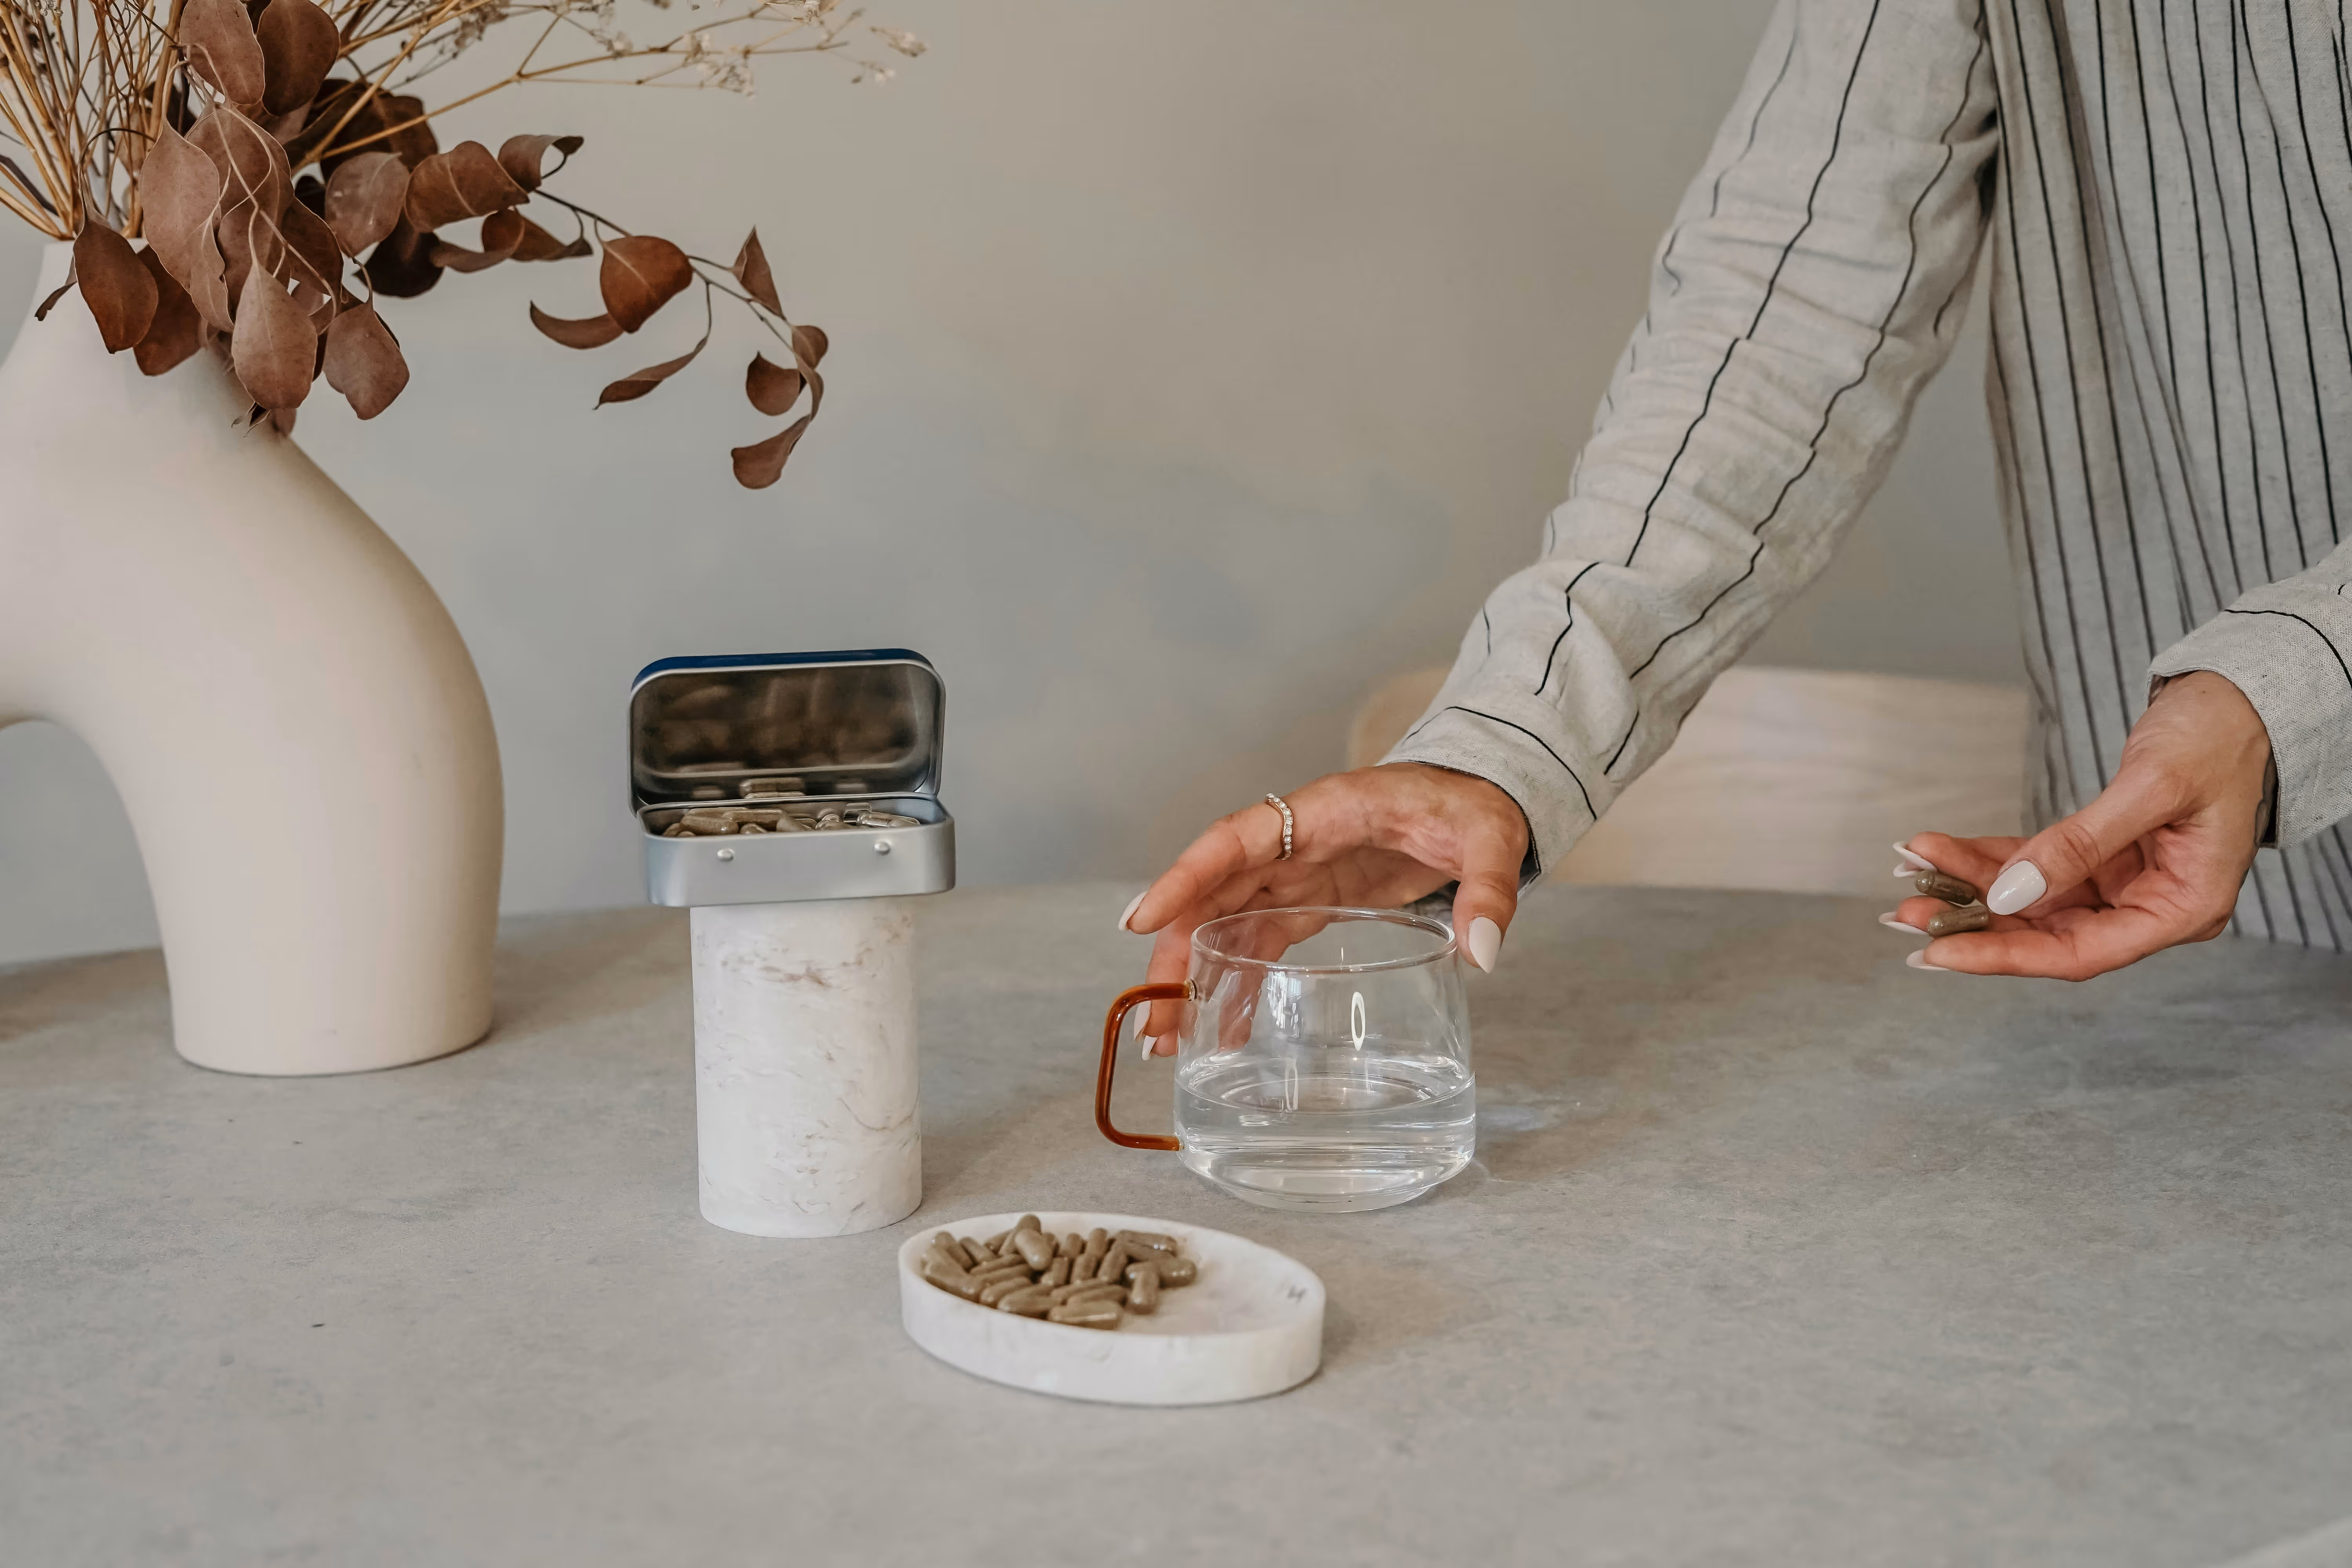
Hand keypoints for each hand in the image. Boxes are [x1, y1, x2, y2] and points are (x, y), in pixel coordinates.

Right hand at [1120, 763, 1529, 1049]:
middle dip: (1173, 952)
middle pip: (1214, 892)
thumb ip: (1488, 888)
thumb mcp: (1491, 838)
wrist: (1475, 796)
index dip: (1185, 877)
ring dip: (1192, 976)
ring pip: (1225, 922)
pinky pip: (1259, 943)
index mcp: (1324, 811)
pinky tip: (1223, 1029)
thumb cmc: (1472, 806)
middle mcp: (1296, 843)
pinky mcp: (1312, 901)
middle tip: (1152, 1018)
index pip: (1236, 839)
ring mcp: (1299, 874)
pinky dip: (1237, 983)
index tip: (1141, 920)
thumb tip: (1483, 950)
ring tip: (1166, 1039)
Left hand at [1893, 672, 2271, 979]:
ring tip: (1909, 874)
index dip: (2005, 956)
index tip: (1938, 951)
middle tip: (1904, 910)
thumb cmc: (2219, 738)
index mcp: (2183, 909)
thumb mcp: (2152, 787)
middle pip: (2048, 933)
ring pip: (2033, 900)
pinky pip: (2036, 866)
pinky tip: (1939, 851)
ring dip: (1970, 887)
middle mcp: (2152, 906)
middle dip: (1974, 922)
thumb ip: (2082, 844)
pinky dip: (1988, 859)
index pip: (2080, 953)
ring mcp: (2126, 883)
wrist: (2242, 699)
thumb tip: (2011, 893)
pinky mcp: (2104, 856)